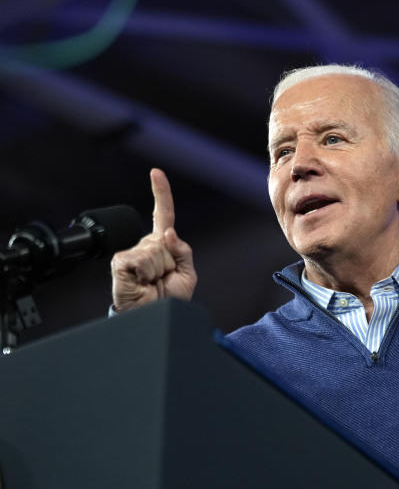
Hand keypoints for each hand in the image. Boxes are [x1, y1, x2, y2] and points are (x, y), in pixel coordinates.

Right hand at [110, 169, 196, 310]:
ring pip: (156, 251)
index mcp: (161, 245)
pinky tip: (142, 282)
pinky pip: (144, 260)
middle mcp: (145, 245)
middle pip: (165, 241)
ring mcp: (131, 252)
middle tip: (163, 279)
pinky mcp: (121, 261)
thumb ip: (183, 251)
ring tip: (153, 283)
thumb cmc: (169, 298)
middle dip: (171, 262)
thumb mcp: (187, 273)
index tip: (156, 172)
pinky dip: (148, 274)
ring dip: (160, 270)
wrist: (154, 316)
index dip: (160, 193)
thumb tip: (169, 233)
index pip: (162, 215)